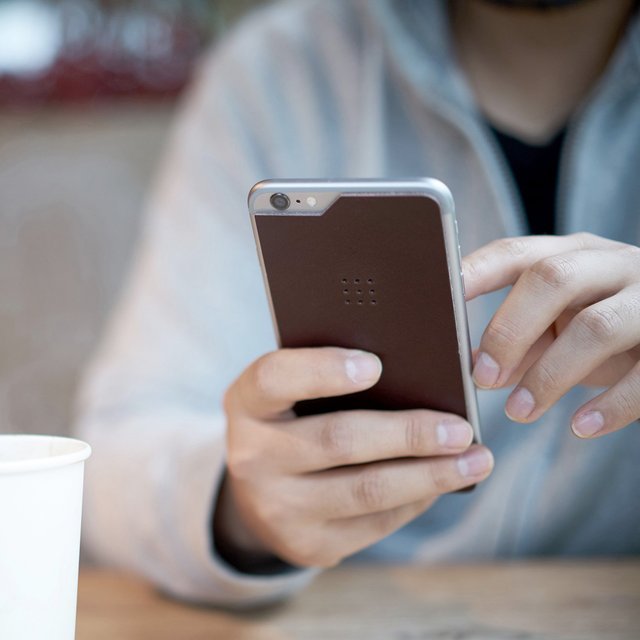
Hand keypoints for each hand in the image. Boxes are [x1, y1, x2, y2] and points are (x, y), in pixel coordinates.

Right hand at [218, 347, 493, 568]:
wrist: (260, 491)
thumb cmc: (292, 421)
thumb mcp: (292, 392)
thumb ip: (332, 376)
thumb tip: (420, 376)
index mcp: (247, 403)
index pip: (274, 378)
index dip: (323, 370)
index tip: (376, 365)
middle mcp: (252, 457)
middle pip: (337, 441)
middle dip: (408, 435)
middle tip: (461, 428)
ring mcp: (277, 508)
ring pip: (366, 491)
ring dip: (430, 476)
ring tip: (476, 460)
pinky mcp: (307, 545)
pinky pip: (375, 524)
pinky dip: (417, 500)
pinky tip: (443, 482)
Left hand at [463, 232, 639, 437]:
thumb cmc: (610, 328)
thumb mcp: (564, 327)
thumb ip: (523, 343)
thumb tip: (476, 366)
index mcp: (573, 255)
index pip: (516, 253)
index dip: (477, 272)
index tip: (443, 297)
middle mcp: (611, 265)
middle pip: (552, 279)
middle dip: (510, 329)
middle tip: (482, 377)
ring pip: (596, 327)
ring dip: (549, 376)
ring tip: (519, 412)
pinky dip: (611, 405)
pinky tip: (580, 427)